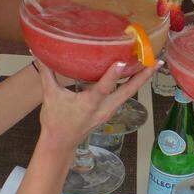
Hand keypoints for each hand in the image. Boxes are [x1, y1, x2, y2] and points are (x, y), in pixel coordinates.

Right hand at [35, 59, 158, 146]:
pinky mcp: (109, 111)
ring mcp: (109, 111)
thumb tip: (36, 50)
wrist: (61, 143)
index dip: (112, 75)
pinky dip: (132, 84)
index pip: (103, 88)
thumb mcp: (49, 95)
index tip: (122, 62)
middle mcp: (103, 108)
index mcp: (89, 104)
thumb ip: (46, 72)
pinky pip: (124, 96)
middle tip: (156, 62)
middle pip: (128, 91)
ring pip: (129, 93)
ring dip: (141, 79)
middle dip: (143, 77)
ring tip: (153, 64)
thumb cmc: (55, 120)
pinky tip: (137, 74)